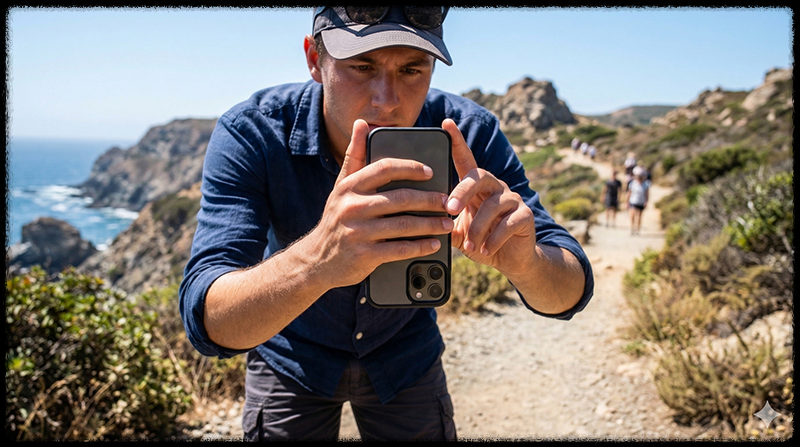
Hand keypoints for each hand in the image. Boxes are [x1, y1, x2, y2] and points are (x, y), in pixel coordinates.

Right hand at [306, 119, 452, 287]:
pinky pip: (399, 249)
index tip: (431, 172)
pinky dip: (420, 247)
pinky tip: (433, 244)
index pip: (385, 168)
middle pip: (400, 198)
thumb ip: (355, 156)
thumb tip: (362, 123)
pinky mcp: (364, 255)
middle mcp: (352, 206)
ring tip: (446, 224)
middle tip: (447, 201)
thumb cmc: (336, 219)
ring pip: (404, 224)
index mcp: (350, 186)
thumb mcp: (341, 187)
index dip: (411, 168)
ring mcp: (358, 232)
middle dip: (429, 200)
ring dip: (430, 224)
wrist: (317, 260)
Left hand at [442, 119, 535, 276]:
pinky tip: (486, 250)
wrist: (511, 260)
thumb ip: (445, 224)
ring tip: (470, 244)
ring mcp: (512, 200)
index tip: (445, 124)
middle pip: (479, 176)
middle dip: (462, 191)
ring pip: (492, 205)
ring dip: (477, 227)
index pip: (466, 158)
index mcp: (477, 187)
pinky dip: (493, 239)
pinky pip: (507, 224)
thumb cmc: (481, 240)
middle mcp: (495, 187)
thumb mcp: (459, 232)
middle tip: (450, 209)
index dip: (456, 141)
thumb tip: (422, 221)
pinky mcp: (525, 216)